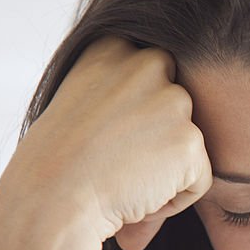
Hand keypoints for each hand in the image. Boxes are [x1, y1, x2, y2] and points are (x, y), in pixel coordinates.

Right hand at [0, 37, 211, 249]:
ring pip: (186, 145)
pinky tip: (135, 198)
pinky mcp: (190, 140)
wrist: (49, 202)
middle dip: (156, 140)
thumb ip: (117, 97)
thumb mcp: (76, 107)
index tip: (101, 139)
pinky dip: (174, 200)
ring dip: (163, 171)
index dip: (130, 119)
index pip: (149, 78)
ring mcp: (173, 101)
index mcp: (111, 47)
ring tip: (119, 182)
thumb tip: (152, 122)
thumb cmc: (52, 168)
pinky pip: (199, 180)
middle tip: (114, 164)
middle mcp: (147, 64)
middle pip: (175, 110)